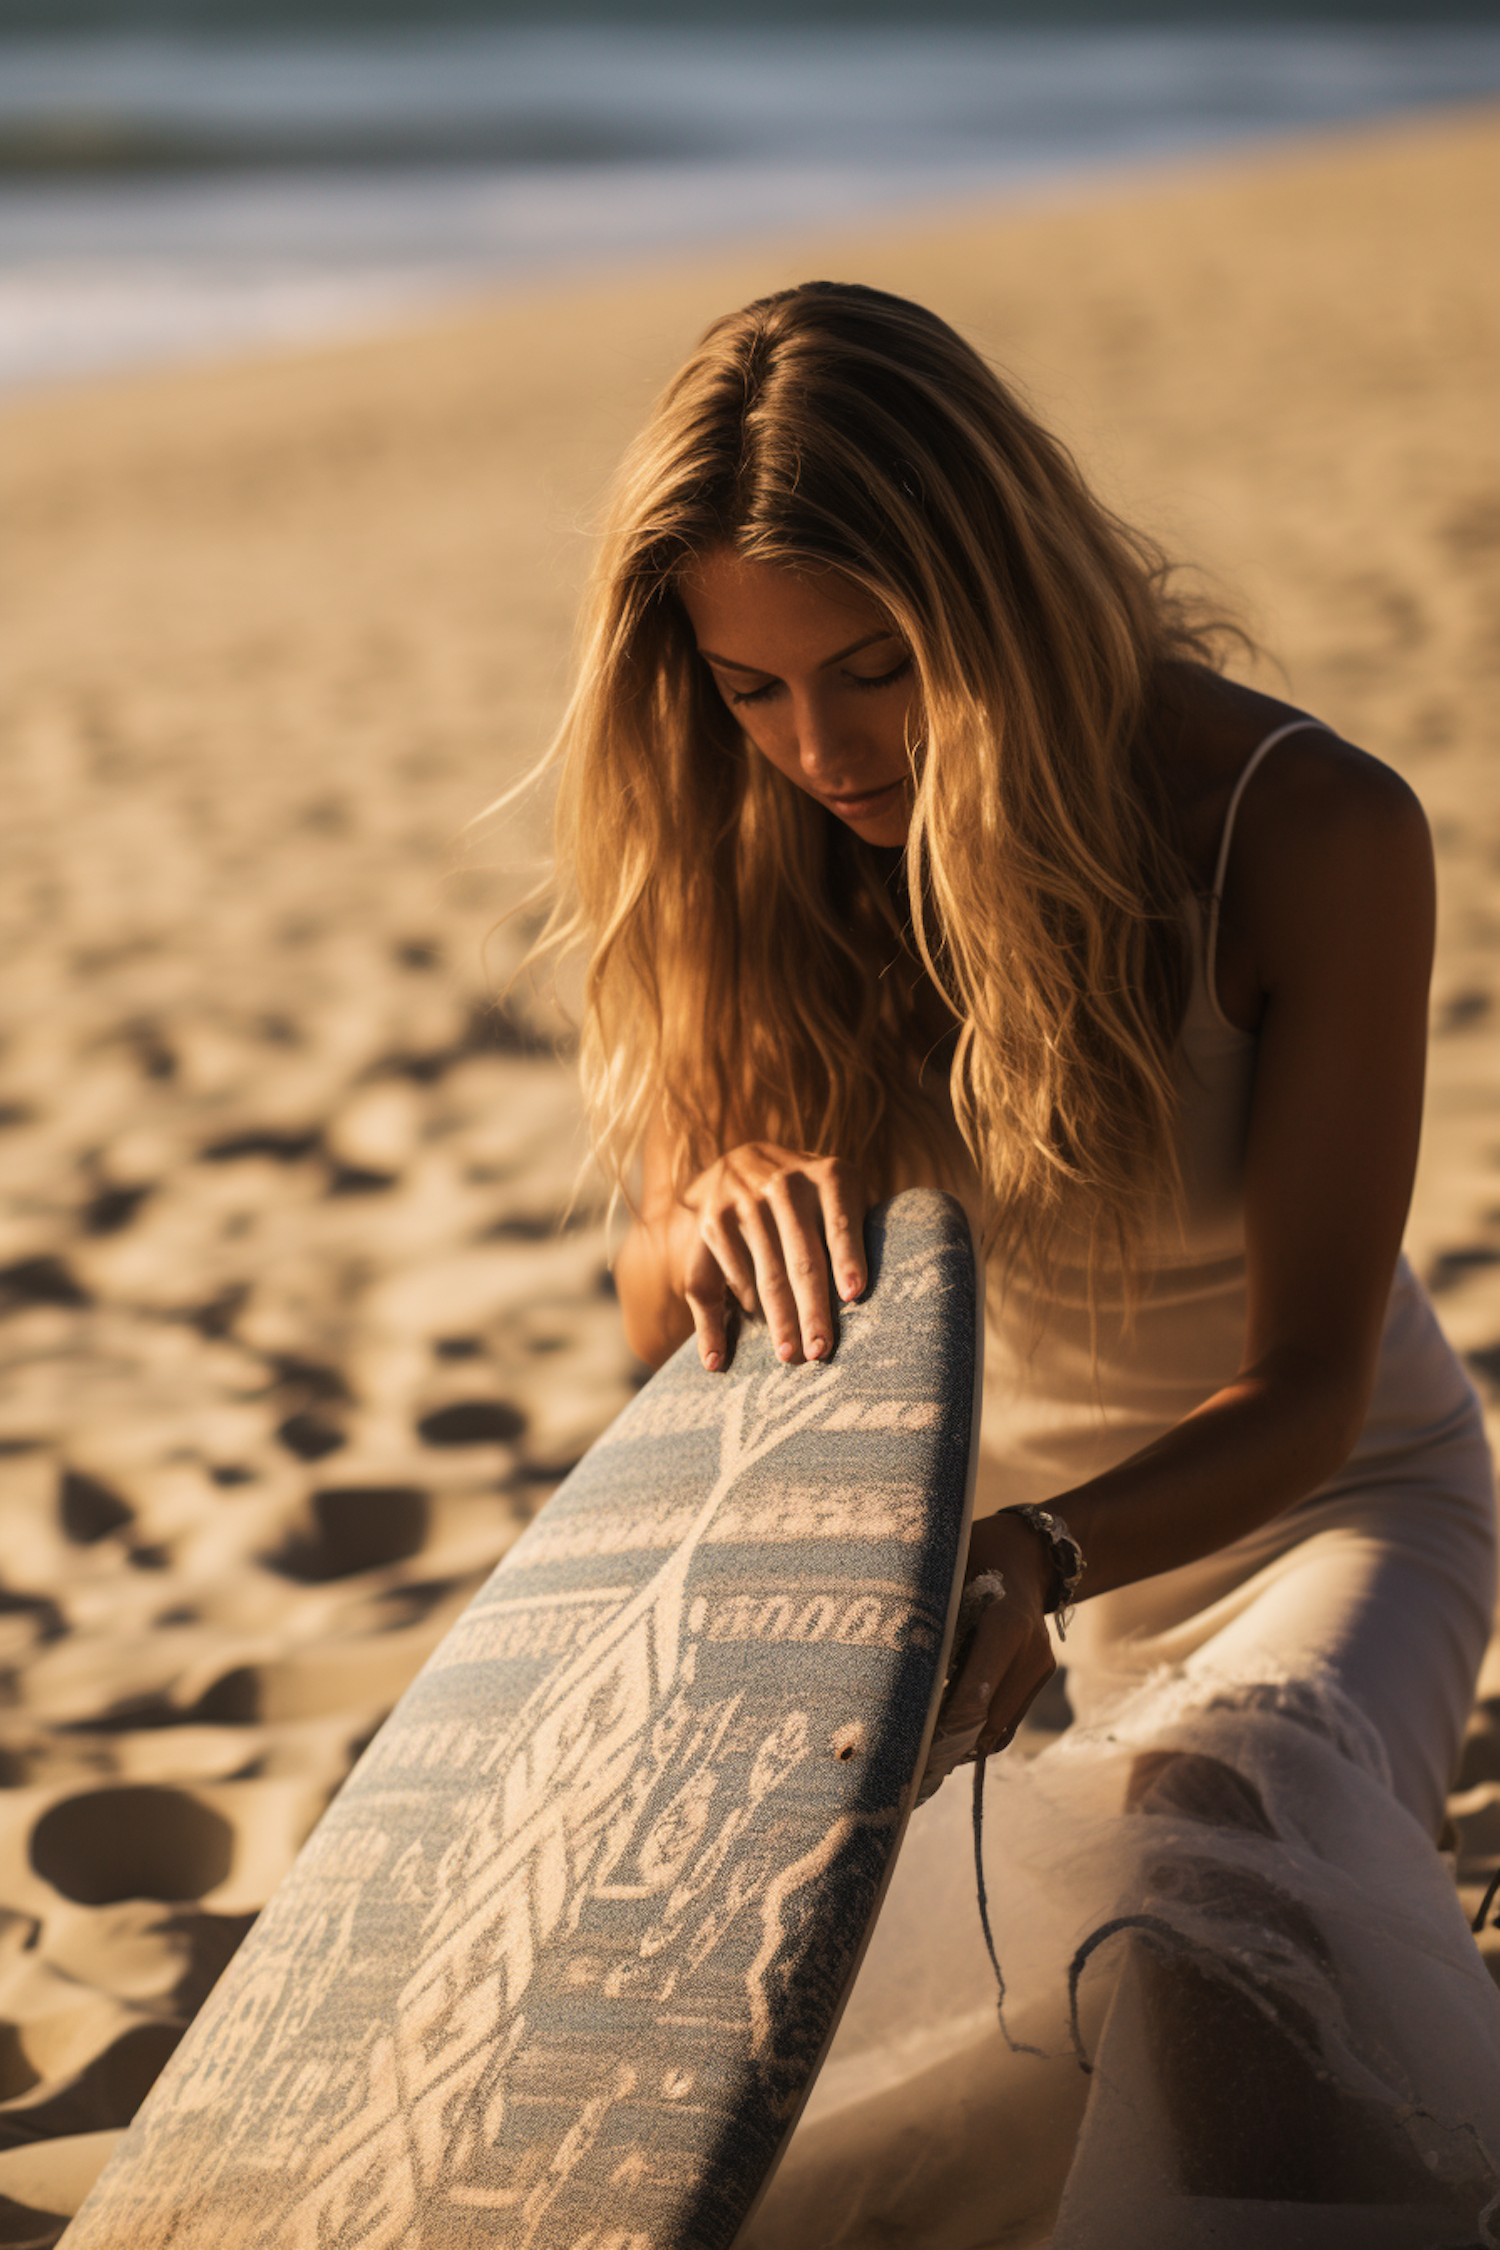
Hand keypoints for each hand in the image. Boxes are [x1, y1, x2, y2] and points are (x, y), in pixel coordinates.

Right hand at [668, 1142, 869, 1372]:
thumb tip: (875, 1286)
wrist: (744, 1161)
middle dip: (812, 1309)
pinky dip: (725, 1316)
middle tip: (820, 1351)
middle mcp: (786, 1185)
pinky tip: (727, 1352)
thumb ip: (860, 1228)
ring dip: (777, 1319)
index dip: (848, 1258)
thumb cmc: (814, 1195)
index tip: (854, 1294)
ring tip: (789, 1354)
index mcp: (830, 1177)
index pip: (841, 1224)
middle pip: (802, 1259)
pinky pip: (729, 1274)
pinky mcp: (714, 1221)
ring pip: (764, 1274)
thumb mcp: (843, 1193)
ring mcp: (746, 1203)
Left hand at [924, 1512, 1057, 1785]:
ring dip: (966, 1740)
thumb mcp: (947, 1576)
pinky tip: (951, 1734)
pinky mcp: (1040, 1675)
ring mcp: (1040, 1666)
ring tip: (924, 1751)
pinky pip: (1009, 1717)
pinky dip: (981, 1729)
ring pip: (1001, 1726)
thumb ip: (926, 1616)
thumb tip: (883, 1657)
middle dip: (951, 1741)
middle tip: (910, 1758)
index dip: (946, 1725)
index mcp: (1007, 1624)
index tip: (913, 1744)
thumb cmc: (973, 1557)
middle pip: (989, 1718)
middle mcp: (1031, 1651)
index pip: (977, 1693)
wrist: (1026, 1552)